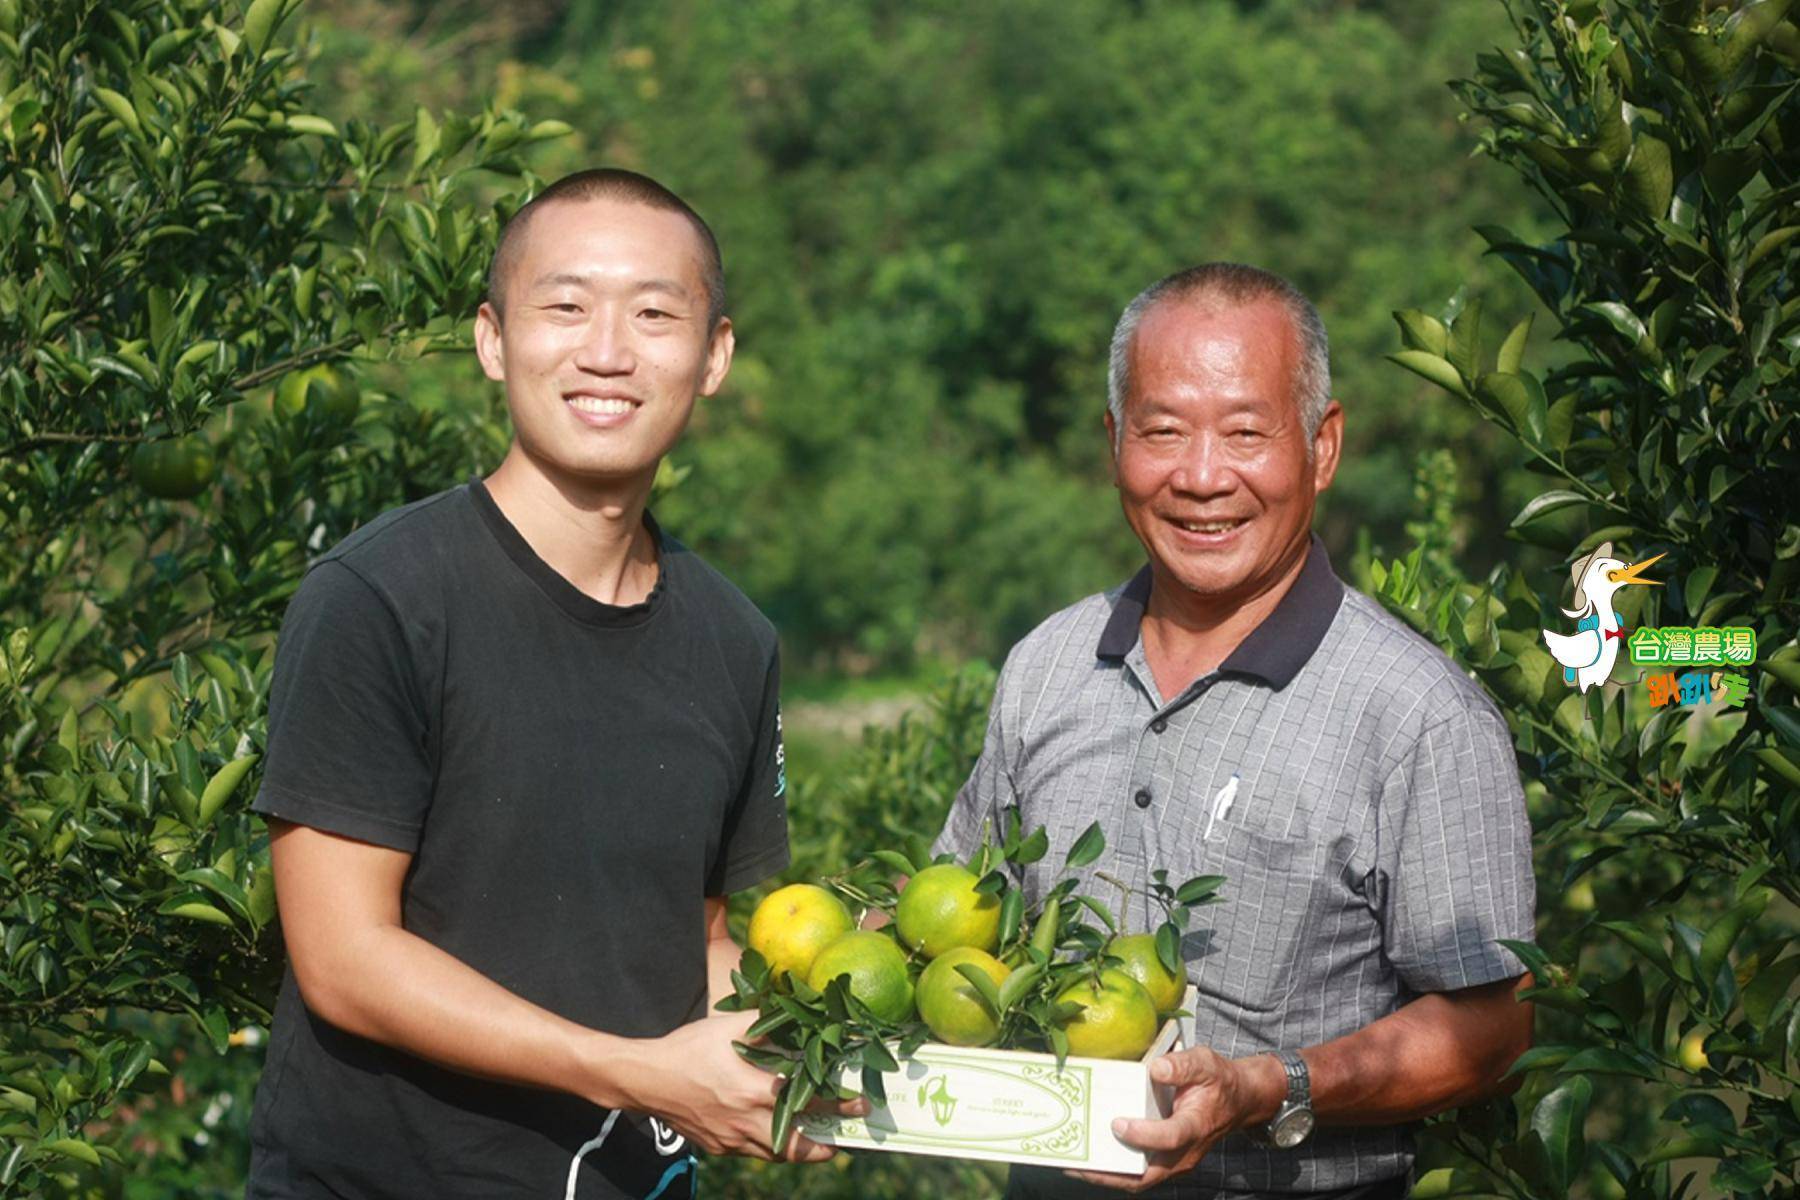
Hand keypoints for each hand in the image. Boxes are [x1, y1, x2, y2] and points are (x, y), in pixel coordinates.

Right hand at [627, 1010, 866, 1162]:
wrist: (646, 1079)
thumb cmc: (689, 1048)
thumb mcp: (730, 1027)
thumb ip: (766, 1023)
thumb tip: (796, 1012)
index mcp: (754, 1090)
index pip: (808, 1102)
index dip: (838, 1105)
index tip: (860, 1105)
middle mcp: (746, 1121)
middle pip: (796, 1147)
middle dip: (824, 1147)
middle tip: (843, 1140)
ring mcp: (731, 1139)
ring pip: (775, 1155)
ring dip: (798, 1150)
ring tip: (817, 1141)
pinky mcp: (718, 1147)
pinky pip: (751, 1152)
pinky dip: (768, 1146)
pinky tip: (774, 1133)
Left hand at [1066, 1046, 1275, 1193]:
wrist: (1237, 1101)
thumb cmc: (1218, 1082)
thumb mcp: (1205, 1063)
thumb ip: (1182, 1065)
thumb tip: (1156, 1068)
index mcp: (1196, 1125)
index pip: (1170, 1136)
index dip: (1144, 1135)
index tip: (1117, 1124)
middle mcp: (1185, 1152)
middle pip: (1148, 1175)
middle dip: (1111, 1173)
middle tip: (1079, 1163)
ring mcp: (1176, 1161)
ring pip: (1140, 1180)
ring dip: (1108, 1177)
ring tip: (1076, 1165)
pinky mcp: (1167, 1162)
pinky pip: (1140, 1173)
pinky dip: (1116, 1171)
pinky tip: (1093, 1158)